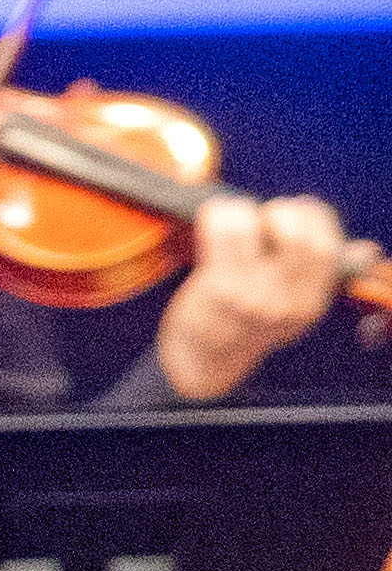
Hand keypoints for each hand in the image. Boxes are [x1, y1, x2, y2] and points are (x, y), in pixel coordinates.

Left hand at [159, 190, 353, 399]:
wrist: (203, 359)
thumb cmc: (249, 319)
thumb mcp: (294, 304)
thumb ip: (325, 275)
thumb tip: (367, 251)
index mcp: (311, 301)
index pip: (327, 248)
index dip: (313, 216)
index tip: (295, 213)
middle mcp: (286, 302)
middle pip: (299, 236)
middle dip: (283, 211)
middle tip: (265, 218)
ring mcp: (250, 296)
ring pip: (253, 228)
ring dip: (243, 212)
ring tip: (236, 221)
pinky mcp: (217, 289)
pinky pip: (221, 232)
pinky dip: (218, 214)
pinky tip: (214, 219)